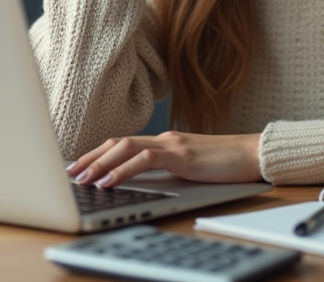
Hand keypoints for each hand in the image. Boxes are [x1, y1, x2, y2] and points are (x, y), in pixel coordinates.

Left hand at [67, 131, 261, 187]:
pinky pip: (145, 159)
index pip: (122, 143)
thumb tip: (141, 184)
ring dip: (100, 164)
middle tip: (70, 173)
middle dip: (90, 158)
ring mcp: (172, 144)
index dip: (97, 153)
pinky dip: (123, 171)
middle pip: (117, 143)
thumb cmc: (224, 165)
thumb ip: (166, 171)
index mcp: (164, 141)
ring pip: (125, 147)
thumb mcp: (189, 169)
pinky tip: (109, 182)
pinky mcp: (182, 155)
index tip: (78, 165)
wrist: (253, 155)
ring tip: (82, 179)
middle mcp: (164, 138)